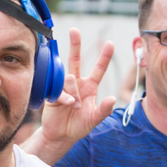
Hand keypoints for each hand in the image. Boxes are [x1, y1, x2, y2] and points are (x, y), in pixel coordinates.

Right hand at [38, 29, 116, 147]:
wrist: (60, 135)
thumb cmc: (79, 126)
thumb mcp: (94, 119)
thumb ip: (104, 110)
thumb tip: (113, 99)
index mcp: (90, 87)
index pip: (98, 69)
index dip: (104, 56)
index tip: (110, 43)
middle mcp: (77, 83)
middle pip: (75, 60)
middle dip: (75, 45)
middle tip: (74, 30)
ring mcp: (64, 87)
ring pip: (69, 78)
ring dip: (74, 92)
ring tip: (75, 106)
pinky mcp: (53, 93)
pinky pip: (59, 90)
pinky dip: (65, 97)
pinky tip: (68, 105)